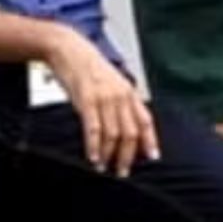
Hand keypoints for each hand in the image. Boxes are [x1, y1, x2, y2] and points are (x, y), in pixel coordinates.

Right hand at [44, 27, 158, 177]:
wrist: (70, 49)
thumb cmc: (89, 68)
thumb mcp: (112, 84)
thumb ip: (120, 103)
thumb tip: (126, 127)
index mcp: (129, 92)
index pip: (146, 121)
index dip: (150, 141)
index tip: (152, 158)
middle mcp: (121, 96)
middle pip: (130, 133)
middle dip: (128, 156)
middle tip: (123, 172)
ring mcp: (105, 98)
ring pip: (113, 134)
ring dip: (109, 155)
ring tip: (105, 167)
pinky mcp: (87, 100)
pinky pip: (94, 128)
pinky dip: (94, 146)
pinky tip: (93, 157)